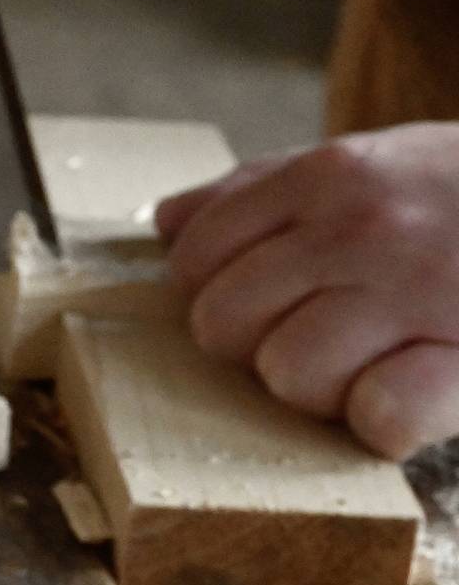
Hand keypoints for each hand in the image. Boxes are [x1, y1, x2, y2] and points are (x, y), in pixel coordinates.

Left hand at [158, 125, 458, 459]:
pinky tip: (417, 395)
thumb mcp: (387, 161)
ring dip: (324, 389)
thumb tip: (167, 224)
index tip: (276, 306)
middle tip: (333, 340)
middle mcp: (361, 227)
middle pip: (223, 325)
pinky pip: (374, 418)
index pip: (197, 256)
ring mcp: (414, 292)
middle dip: (262, 347)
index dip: (222, 296)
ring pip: (286, 374)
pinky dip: (387, 422)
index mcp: (331, 176)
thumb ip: (270, 188)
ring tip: (383, 363)